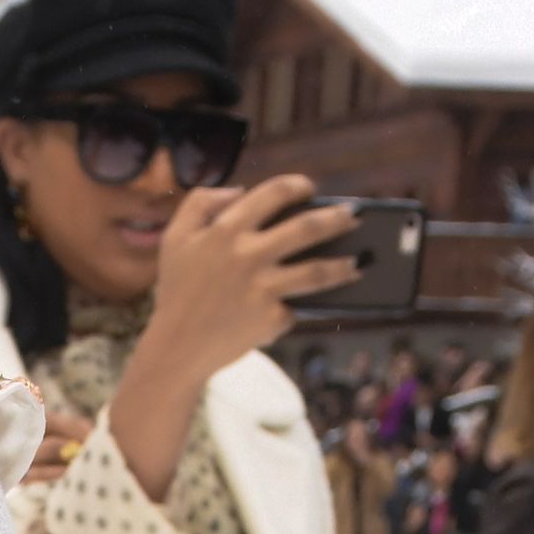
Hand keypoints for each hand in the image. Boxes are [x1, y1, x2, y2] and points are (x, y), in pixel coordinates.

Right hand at [144, 172, 359, 396]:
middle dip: (338, 219)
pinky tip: (314, 308)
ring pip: (317, 272)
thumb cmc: (177, 290)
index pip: (274, 193)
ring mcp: (262, 289)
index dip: (298, 185)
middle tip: (354, 217)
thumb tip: (239, 190)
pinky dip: (300, 307)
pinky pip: (295, 308)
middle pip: (307, 228)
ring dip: (344, 266)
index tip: (310, 189)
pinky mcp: (270, 319)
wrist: (175, 348)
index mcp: (227, 230)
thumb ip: (201, 202)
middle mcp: (248, 255)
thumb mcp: (175, 237)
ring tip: (358, 264)